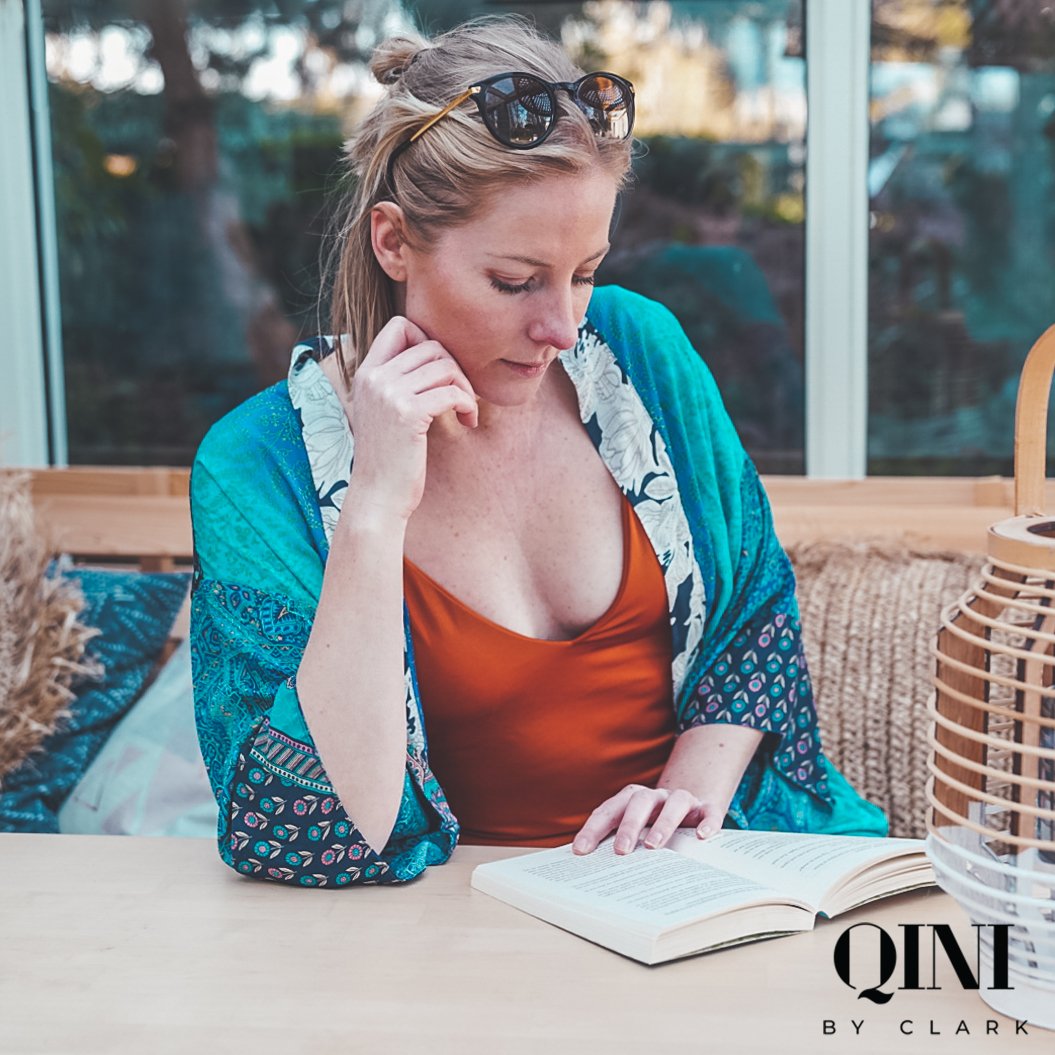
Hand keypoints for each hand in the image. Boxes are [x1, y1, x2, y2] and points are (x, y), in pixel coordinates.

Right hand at [341, 315, 478, 522]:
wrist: (377, 497)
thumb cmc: (388, 458)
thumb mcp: (384, 412)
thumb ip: (398, 382)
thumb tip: (436, 355)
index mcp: (366, 373)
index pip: (400, 325)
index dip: (428, 340)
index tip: (440, 373)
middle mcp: (374, 378)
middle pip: (431, 345)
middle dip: (456, 369)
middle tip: (462, 397)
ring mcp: (388, 394)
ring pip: (445, 366)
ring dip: (465, 388)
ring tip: (467, 411)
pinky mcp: (408, 414)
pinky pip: (451, 392)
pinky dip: (468, 405)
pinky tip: (468, 422)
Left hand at [571, 784, 727, 855]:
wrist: (690, 805)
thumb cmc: (654, 823)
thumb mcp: (635, 830)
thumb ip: (617, 840)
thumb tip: (589, 865)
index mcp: (632, 800)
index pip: (609, 810)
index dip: (594, 828)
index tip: (581, 850)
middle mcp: (656, 796)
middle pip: (639, 802)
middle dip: (628, 825)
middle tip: (620, 851)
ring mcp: (682, 800)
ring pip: (674, 803)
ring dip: (663, 824)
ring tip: (654, 846)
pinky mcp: (706, 808)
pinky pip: (709, 811)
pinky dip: (706, 822)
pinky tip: (702, 836)